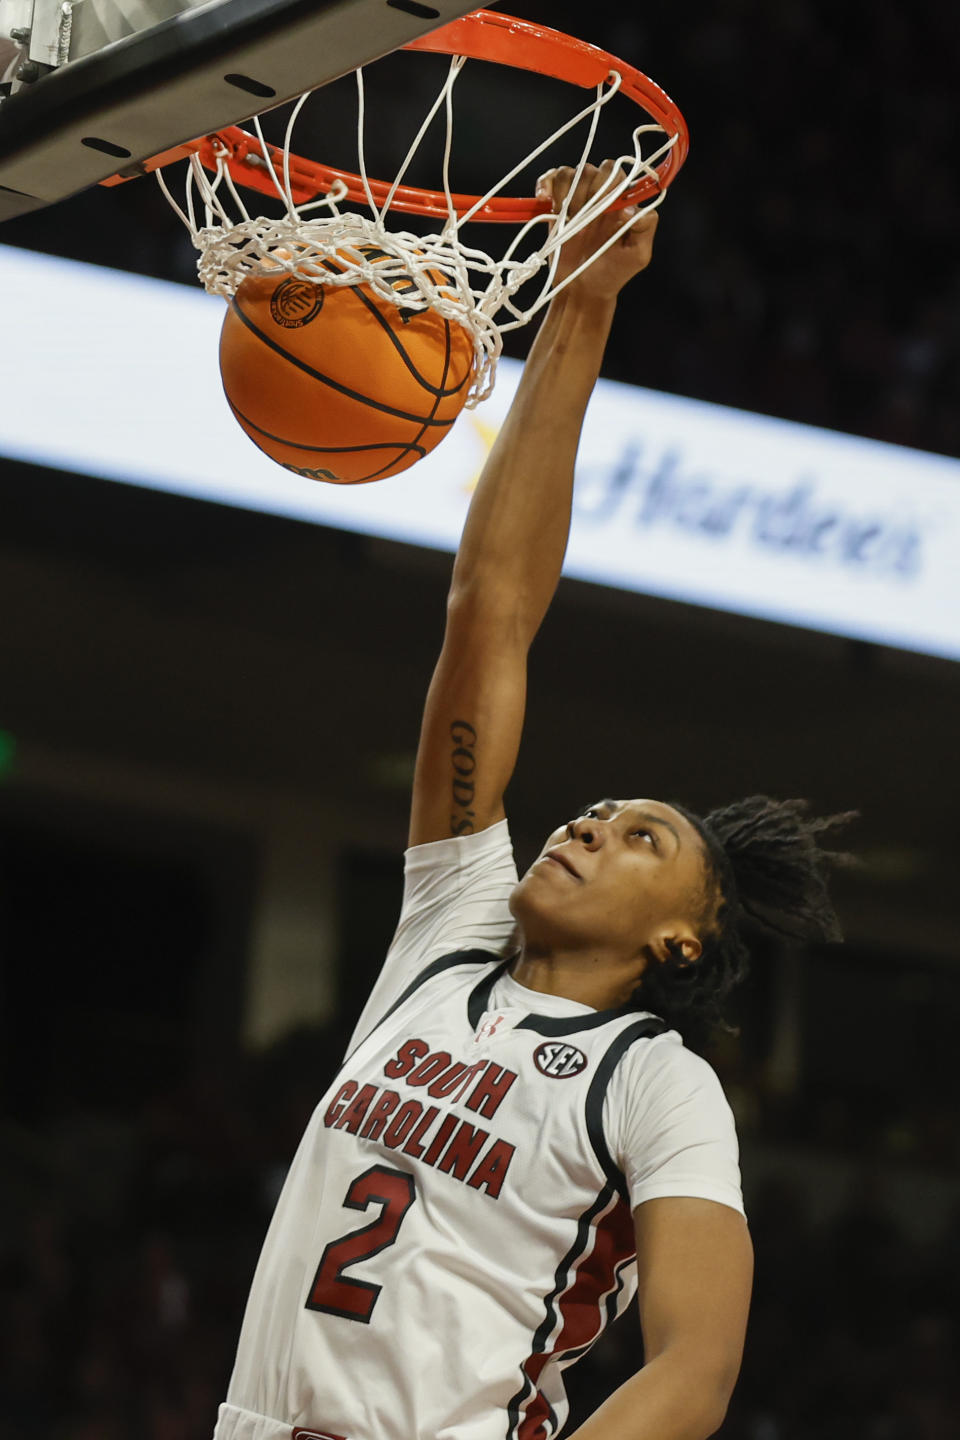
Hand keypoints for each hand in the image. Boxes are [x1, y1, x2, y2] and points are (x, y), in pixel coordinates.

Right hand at [536, 160, 659, 303]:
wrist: (582, 290)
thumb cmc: (612, 273)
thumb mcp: (638, 255)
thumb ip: (644, 227)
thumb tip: (629, 206)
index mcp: (620, 202)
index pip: (617, 174)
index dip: (609, 185)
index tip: (603, 208)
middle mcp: (600, 195)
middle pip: (591, 170)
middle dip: (586, 190)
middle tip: (583, 217)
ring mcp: (577, 198)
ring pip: (570, 173)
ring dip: (566, 193)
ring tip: (567, 219)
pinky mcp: (556, 204)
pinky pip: (550, 179)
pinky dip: (546, 184)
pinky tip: (544, 199)